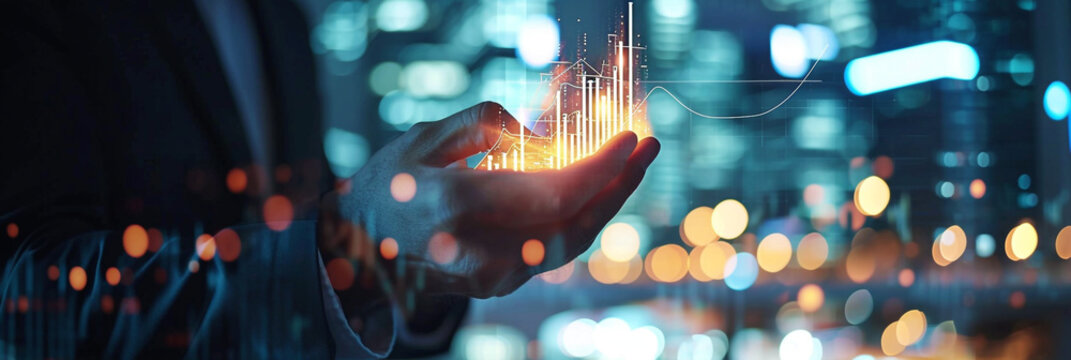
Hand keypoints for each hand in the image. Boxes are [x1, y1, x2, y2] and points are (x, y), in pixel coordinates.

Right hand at [320, 102, 659, 299]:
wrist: (357, 251)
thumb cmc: (388, 185)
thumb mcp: (422, 138)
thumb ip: (484, 125)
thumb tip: (542, 139)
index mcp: (455, 203)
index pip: (551, 193)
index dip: (600, 167)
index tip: (630, 139)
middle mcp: (478, 247)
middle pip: (573, 225)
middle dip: (619, 186)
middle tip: (648, 150)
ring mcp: (488, 275)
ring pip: (569, 245)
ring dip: (608, 205)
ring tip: (631, 167)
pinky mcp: (496, 287)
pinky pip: (553, 251)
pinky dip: (581, 220)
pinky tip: (598, 192)